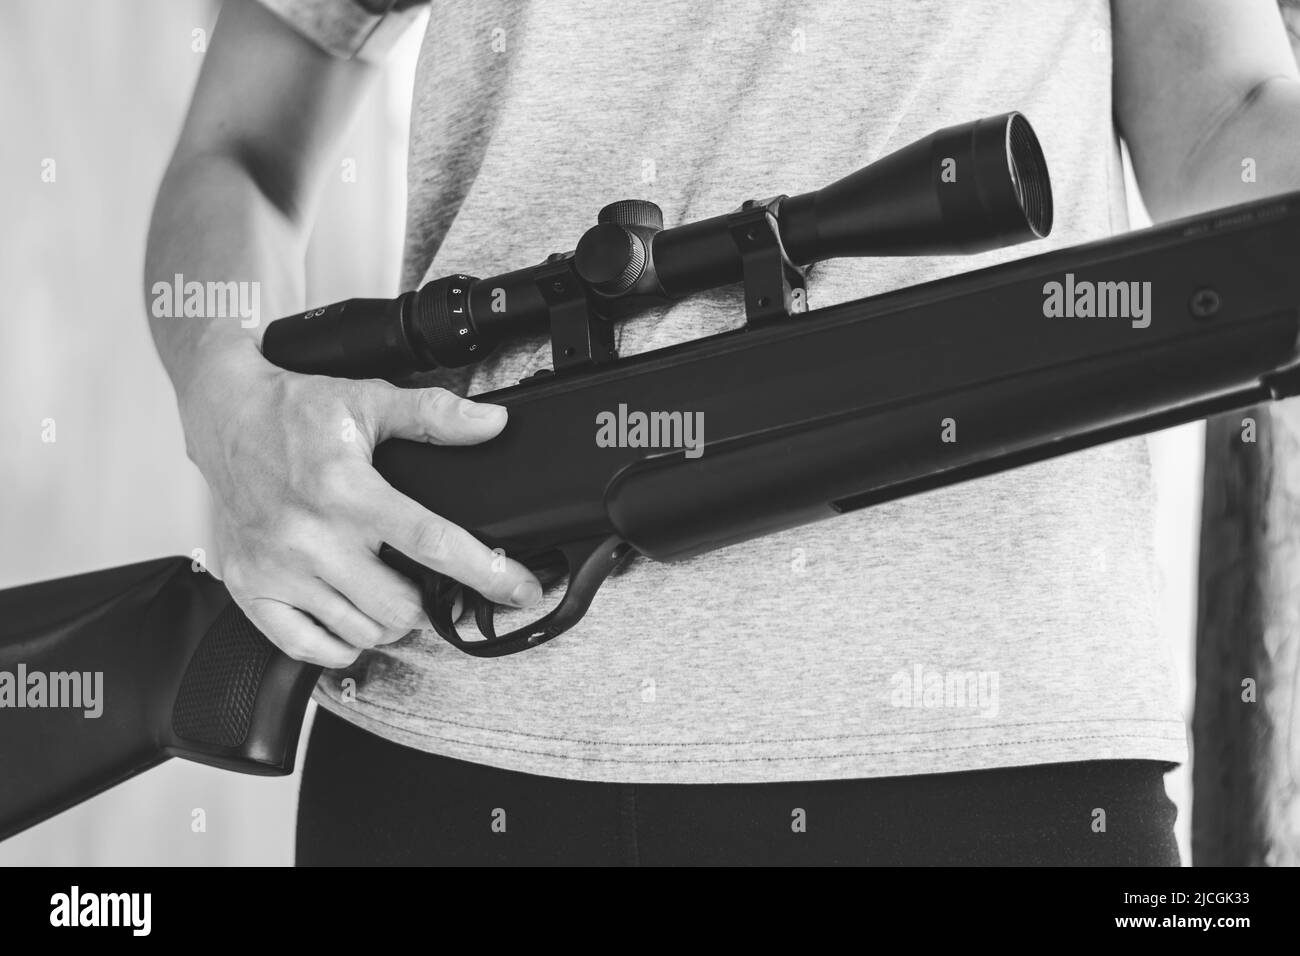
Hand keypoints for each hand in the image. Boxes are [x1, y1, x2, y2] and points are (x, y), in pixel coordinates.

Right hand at [177, 339, 542, 666]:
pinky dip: (341, 642)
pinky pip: (307, 648)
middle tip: (423, 580)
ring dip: (387, 622)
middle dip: (427, 601)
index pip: (433, 544)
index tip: (521, 589)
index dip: (487, 572)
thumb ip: (433, 416)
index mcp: (347, 492)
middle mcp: (311, 537)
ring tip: (385, 589)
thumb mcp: (368, 401)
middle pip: (400, 606)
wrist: (223, 417)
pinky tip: (350, 615)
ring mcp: (277, 569)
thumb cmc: (294, 412)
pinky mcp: (249, 589)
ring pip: (362, 631)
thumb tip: (492, 423)